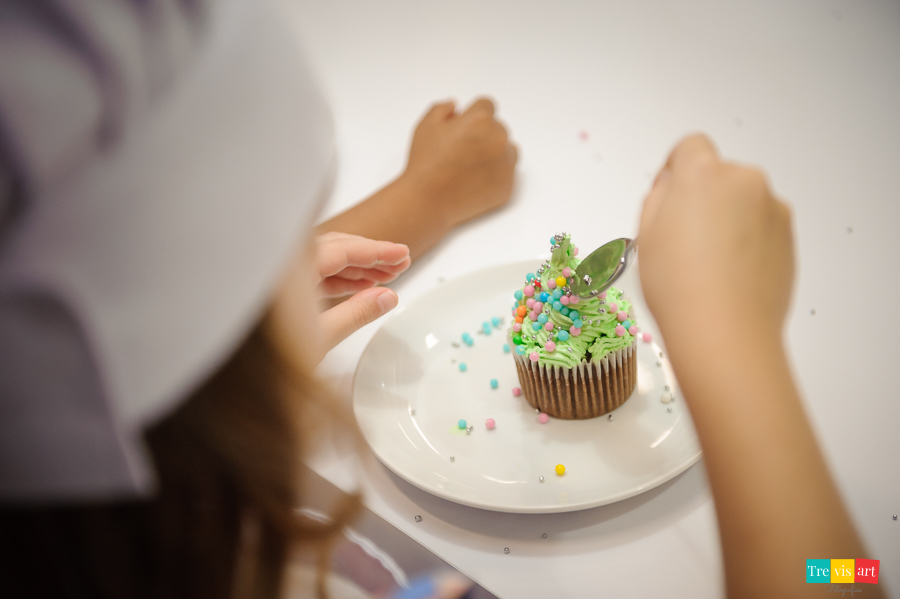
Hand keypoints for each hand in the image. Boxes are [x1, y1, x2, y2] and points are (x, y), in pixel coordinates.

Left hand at [266, 233, 409, 366]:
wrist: (237, 382)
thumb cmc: (267, 360)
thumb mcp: (322, 336)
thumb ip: (357, 313)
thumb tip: (386, 297)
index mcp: (290, 270)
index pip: (342, 249)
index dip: (376, 251)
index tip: (399, 252)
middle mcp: (283, 266)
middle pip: (334, 248)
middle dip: (369, 256)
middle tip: (399, 263)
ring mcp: (280, 277)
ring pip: (325, 261)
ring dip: (356, 268)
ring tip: (387, 277)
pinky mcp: (278, 290)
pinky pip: (314, 275)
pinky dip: (339, 278)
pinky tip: (361, 287)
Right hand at [402, 97, 517, 229]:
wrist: (428, 201)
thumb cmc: (424, 162)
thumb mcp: (425, 126)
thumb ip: (442, 109)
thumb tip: (456, 106)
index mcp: (481, 119)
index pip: (487, 106)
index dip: (472, 116)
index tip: (462, 129)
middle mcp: (499, 138)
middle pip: (498, 128)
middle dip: (483, 135)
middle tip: (461, 152)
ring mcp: (506, 164)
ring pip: (508, 150)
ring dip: (494, 153)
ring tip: (470, 167)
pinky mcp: (508, 186)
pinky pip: (507, 174)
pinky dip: (495, 176)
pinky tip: (474, 182)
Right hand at [638, 134, 793, 349]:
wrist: (725, 332)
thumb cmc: (679, 287)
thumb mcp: (646, 234)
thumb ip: (659, 197)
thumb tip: (673, 188)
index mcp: (703, 175)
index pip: (691, 147)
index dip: (676, 170)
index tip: (669, 197)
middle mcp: (744, 182)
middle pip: (719, 176)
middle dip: (703, 198)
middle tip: (683, 240)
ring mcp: (772, 209)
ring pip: (743, 202)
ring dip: (728, 220)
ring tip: (708, 264)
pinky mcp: (788, 236)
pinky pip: (762, 226)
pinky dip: (748, 241)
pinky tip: (729, 274)